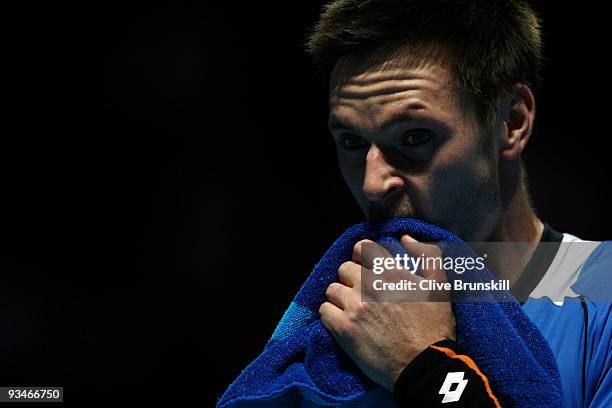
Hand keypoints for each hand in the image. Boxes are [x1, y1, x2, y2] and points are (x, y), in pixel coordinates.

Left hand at [319, 235, 455, 390]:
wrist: (424, 367)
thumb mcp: (439, 287)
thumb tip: (406, 238)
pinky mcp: (342, 329)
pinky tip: (344, 322)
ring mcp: (353, 307)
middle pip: (343, 268)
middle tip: (361, 293)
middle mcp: (368, 285)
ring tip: (352, 309)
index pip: (361, 248)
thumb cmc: (434, 328)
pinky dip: (331, 315)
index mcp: (390, 272)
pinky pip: (324, 311)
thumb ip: (427, 256)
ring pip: (332, 289)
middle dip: (351, 278)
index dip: (361, 256)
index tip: (365, 267)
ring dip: (340, 297)